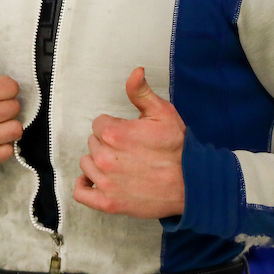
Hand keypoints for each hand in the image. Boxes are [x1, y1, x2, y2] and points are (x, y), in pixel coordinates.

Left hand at [73, 67, 185, 218]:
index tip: (129, 134)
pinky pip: (81, 192)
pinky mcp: (108, 202)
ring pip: (87, 164)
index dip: (114, 127)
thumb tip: (135, 71)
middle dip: (108, 144)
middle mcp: (105, 157)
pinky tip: (94, 180)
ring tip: (121, 165)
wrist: (192, 183)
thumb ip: (141, 92)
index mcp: (113, 133)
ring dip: (99, 162)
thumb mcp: (163, 113)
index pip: (99, 124)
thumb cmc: (177, 147)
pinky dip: (84, 186)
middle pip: (93, 143)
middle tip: (130, 150)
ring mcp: (105, 181)